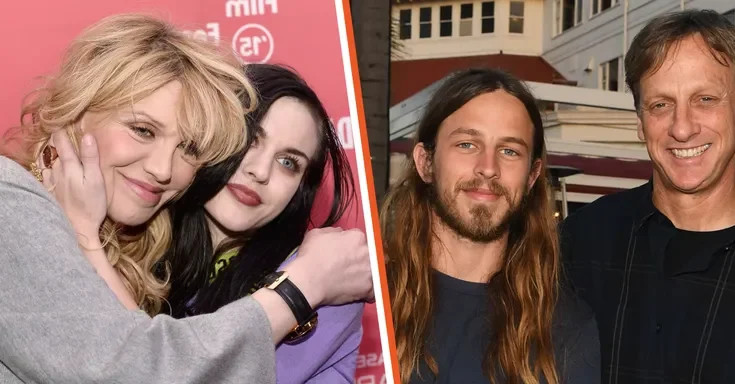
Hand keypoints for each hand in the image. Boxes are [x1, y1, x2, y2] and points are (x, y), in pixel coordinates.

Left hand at [40, 131, 106, 246]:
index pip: (61, 140)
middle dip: (58, 139)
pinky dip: (48, 165)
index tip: (64, 117)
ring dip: (53, 152)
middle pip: (54, 149)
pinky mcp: (49, 191)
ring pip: (49, 160)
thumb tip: (88, 136)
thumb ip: (90, 158)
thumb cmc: (91, 205)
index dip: (62, 127)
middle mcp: (56, 170)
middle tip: (63, 128)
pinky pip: (46, 172)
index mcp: (68, 165)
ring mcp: (51, 181)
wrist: (76, 229)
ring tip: (58, 146)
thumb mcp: (96, 180)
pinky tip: (53, 167)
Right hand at [283, 227, 374, 307]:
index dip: (352, 246)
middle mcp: (367, 252)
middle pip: (369, 254)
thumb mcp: (318, 233)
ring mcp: (370, 271)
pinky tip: (359, 291)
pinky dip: (368, 291)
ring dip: (367, 274)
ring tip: (355, 280)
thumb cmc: (311, 257)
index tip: (346, 253)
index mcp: (357, 237)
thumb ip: (334, 232)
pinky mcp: (368, 288)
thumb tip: (341, 234)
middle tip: (350, 267)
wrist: (308, 281)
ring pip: (374, 271)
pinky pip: (374, 290)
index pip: (359, 239)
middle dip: (361, 259)